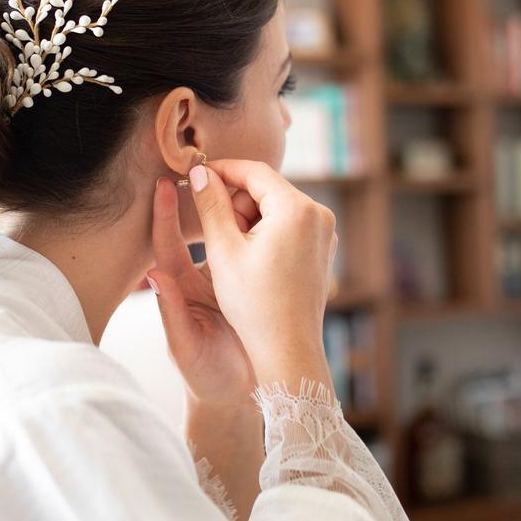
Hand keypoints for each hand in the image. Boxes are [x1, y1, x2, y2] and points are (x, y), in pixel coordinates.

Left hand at [147, 176, 256, 410]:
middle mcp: (202, 279)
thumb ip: (172, 315)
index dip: (163, 214)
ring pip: (230, 236)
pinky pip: (254, 250)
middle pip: (201, 230)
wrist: (235, 397)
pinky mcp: (252, 284)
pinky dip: (259, 230)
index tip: (163, 182)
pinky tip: (271, 213)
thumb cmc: (205, 377)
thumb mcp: (187, 349)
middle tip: (211, 167)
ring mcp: (228, 281)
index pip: (168, 243)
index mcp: (181, 289)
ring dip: (236, 209)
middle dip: (205, 198)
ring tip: (243, 181)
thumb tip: (153, 276)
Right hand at [183, 158, 338, 377]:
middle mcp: (318, 214)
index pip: (254, 171)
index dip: (222, 170)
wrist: (287, 350)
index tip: (196, 176)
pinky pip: (289, 226)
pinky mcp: (322, 249)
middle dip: (237, 203)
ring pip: (276, 207)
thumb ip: (210, 204)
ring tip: (235, 255)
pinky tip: (253, 262)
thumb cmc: (253, 304)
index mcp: (297, 209)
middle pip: (266, 188)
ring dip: (250, 219)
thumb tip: (200, 172)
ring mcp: (324, 233)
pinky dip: (267, 233)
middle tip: (218, 236)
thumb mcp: (223, 250)